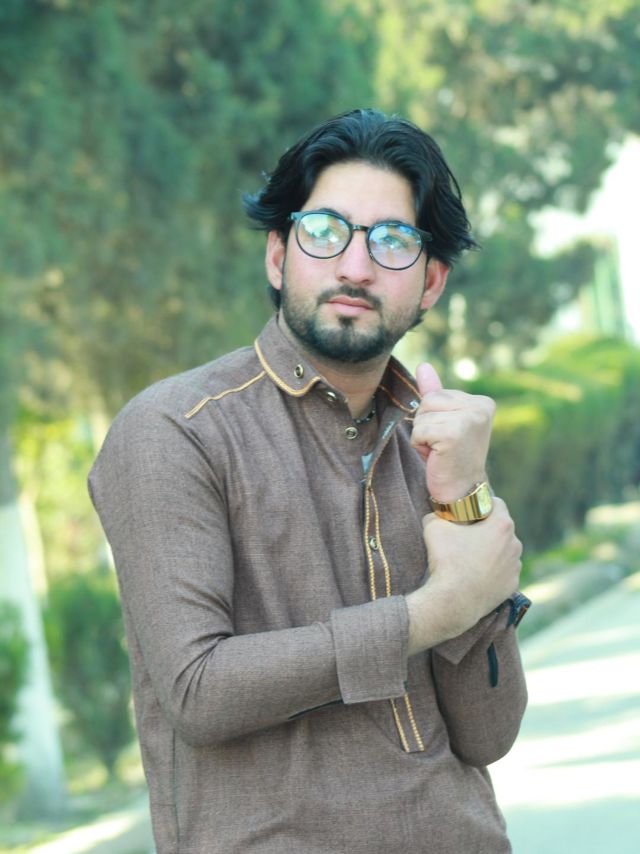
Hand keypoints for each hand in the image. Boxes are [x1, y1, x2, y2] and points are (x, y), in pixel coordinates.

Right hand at [406, 498, 522, 653]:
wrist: (454, 602)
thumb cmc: (446, 562)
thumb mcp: (433, 527)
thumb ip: (437, 514)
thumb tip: (436, 514)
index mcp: (502, 525)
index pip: (496, 503)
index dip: (480, 504)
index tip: (468, 512)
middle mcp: (515, 544)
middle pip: (501, 528)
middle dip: (486, 528)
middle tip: (465, 535)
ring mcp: (515, 566)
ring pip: (504, 550)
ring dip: (491, 550)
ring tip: (470, 557)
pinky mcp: (512, 585)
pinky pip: (503, 571)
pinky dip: (493, 570)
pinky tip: (476, 574)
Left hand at [410, 363, 494, 501]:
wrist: (462, 491)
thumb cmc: (451, 457)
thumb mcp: (443, 421)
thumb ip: (435, 392)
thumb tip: (423, 366)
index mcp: (482, 402)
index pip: (436, 394)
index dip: (433, 418)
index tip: (448, 437)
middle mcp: (480, 408)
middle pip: (428, 401)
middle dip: (426, 425)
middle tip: (442, 446)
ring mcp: (469, 420)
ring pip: (421, 415)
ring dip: (422, 436)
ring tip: (439, 451)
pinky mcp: (453, 433)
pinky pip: (419, 430)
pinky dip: (420, 445)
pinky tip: (436, 456)